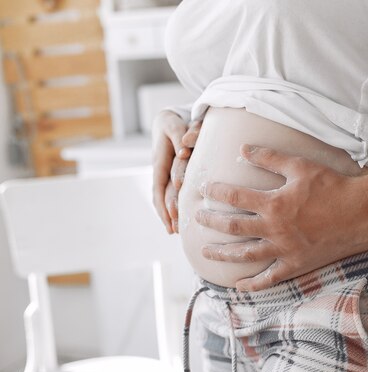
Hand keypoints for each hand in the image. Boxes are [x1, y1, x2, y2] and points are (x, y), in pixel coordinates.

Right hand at [152, 110, 201, 232]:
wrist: (166, 120)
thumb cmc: (171, 122)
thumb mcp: (174, 125)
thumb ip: (179, 137)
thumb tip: (184, 153)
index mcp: (159, 161)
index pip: (160, 186)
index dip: (164, 202)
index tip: (172, 216)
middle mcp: (159, 171)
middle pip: (160, 196)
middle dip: (166, 214)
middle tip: (174, 231)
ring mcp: (163, 175)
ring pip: (163, 198)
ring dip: (167, 214)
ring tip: (174, 231)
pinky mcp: (169, 176)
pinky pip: (167, 194)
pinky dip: (170, 207)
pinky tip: (177, 219)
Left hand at [195, 145, 367, 290]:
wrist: (361, 213)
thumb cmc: (333, 186)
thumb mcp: (300, 166)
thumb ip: (270, 158)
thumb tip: (243, 149)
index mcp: (273, 204)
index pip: (235, 197)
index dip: (216, 192)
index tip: (203, 189)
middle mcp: (274, 229)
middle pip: (233, 227)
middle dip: (212, 222)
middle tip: (198, 219)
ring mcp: (284, 250)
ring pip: (245, 255)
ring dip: (223, 254)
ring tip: (206, 252)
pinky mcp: (296, 265)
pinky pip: (270, 279)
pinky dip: (253, 284)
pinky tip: (238, 286)